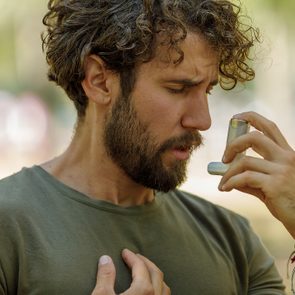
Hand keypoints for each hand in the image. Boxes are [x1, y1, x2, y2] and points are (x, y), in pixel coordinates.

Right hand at [91, 249, 170, 294]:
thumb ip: (105, 276)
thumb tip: (105, 258)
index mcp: (143, 290)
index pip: (140, 266)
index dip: (131, 257)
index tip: (124, 252)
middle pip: (156, 273)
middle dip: (146, 262)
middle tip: (136, 257)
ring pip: (164, 288)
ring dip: (155, 276)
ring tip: (145, 272)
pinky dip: (159, 289)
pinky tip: (150, 291)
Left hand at [219, 111, 294, 237]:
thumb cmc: (289, 203)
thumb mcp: (272, 186)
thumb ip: (252, 179)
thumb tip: (230, 177)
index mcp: (287, 154)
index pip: (270, 127)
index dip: (252, 118)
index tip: (236, 118)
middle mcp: (286, 158)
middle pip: (255, 137)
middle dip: (233, 144)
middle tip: (224, 158)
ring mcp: (282, 170)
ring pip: (245, 161)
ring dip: (228, 172)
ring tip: (223, 183)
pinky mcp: (276, 184)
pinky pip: (245, 178)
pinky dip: (230, 182)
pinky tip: (225, 188)